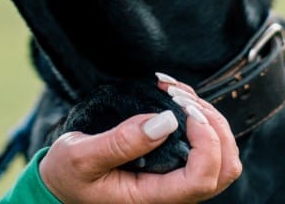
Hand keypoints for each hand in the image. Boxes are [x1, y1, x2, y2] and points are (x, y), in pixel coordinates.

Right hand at [38, 78, 240, 203]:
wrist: (60, 183)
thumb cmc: (68, 175)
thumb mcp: (81, 157)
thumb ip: (120, 143)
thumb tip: (165, 121)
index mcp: (152, 198)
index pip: (202, 179)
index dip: (206, 143)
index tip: (184, 109)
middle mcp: (172, 192)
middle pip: (225, 167)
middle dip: (215, 126)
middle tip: (181, 97)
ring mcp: (175, 178)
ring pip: (222, 155)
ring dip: (209, 118)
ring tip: (175, 92)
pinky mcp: (172, 163)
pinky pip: (204, 144)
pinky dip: (198, 116)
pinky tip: (172, 94)